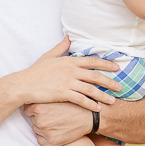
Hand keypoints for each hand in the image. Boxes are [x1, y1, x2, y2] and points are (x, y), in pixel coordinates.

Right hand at [5, 37, 120, 110]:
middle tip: (120, 86)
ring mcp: (67, 82)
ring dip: (103, 95)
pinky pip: (81, 100)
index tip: (116, 67)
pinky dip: (91, 104)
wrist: (23, 84)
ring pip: (91, 89)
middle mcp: (71, 70)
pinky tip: (97, 109)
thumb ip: (61, 46)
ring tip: (112, 101)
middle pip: (95, 75)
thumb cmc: (35, 71)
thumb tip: (69, 36)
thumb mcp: (48, 56)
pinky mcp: (63, 93)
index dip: (106, 64)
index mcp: (69, 60)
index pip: (92, 61)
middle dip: (110, 81)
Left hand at [23, 102, 93, 145]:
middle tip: (53, 116)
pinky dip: (45, 138)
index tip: (43, 110)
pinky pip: (40, 140)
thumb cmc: (72, 104)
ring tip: (56, 123)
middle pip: (32, 120)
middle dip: (40, 118)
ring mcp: (45, 131)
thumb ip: (42, 98)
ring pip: (36, 130)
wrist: (87, 116)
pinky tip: (55, 131)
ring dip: (42, 128)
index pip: (27, 110)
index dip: (35, 110)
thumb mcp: (56, 96)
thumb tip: (29, 98)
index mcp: (39, 107)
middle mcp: (40, 120)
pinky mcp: (51, 140)